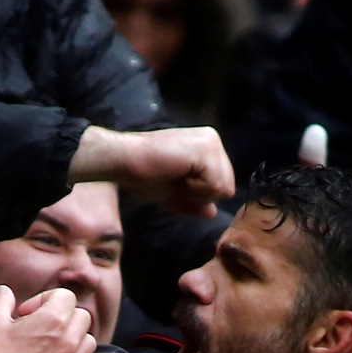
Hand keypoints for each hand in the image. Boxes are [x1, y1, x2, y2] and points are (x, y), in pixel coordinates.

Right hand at [0, 286, 95, 352]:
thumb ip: (2, 300)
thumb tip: (5, 291)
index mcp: (53, 320)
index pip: (66, 296)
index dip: (45, 299)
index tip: (28, 312)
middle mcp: (69, 341)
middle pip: (82, 316)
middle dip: (63, 316)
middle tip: (40, 325)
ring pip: (88, 341)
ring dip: (73, 337)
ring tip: (50, 343)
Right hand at [69, 126, 235, 217]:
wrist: (124, 162)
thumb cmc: (142, 175)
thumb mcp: (173, 194)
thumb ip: (194, 203)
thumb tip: (212, 213)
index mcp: (205, 147)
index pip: (220, 184)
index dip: (198, 195)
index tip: (173, 184)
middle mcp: (212, 139)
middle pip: (226, 187)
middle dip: (200, 195)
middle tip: (173, 182)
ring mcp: (211, 142)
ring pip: (223, 187)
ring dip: (196, 193)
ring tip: (174, 177)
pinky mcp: (207, 149)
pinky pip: (216, 185)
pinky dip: (196, 189)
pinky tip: (176, 175)